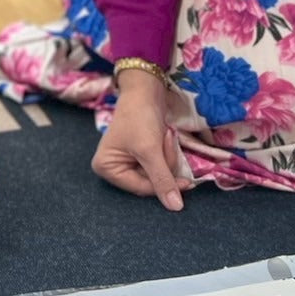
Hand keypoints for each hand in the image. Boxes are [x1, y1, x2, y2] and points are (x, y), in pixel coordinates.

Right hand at [91, 72, 192, 210]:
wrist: (145, 87)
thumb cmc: (140, 117)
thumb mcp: (150, 150)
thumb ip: (162, 180)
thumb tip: (175, 208)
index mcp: (106, 169)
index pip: (141, 188)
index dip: (164, 186)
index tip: (188, 181)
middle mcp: (114, 167)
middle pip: (149, 182)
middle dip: (164, 163)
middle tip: (167, 140)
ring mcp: (127, 160)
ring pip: (157, 173)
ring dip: (166, 155)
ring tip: (165, 134)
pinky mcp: (140, 153)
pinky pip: (158, 163)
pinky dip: (165, 152)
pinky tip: (165, 136)